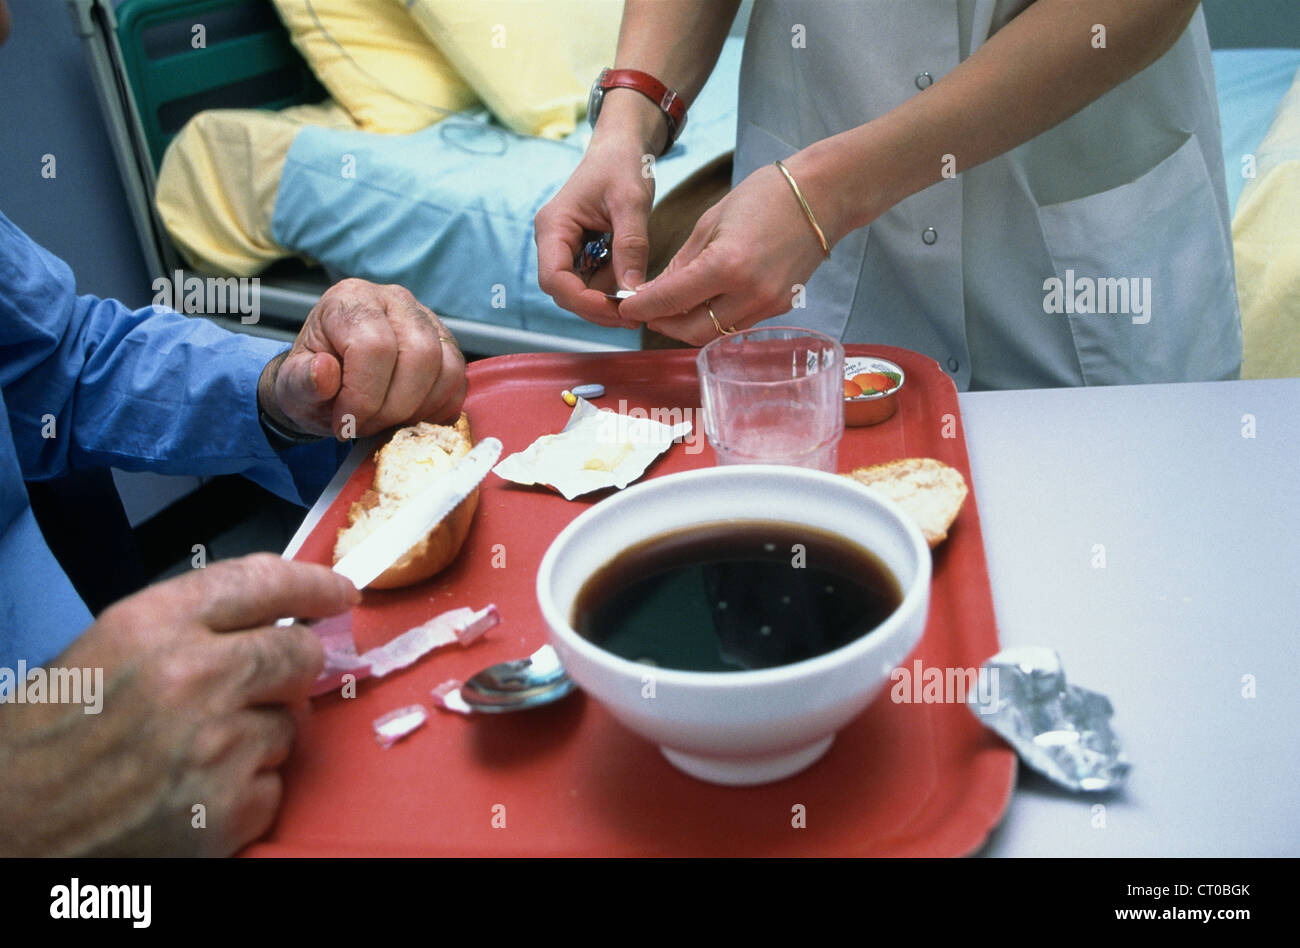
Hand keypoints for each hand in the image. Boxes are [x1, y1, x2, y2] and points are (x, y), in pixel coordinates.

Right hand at [0, 554, 357, 855]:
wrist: (4, 826)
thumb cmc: (43, 741)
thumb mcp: (105, 650)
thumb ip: (190, 628)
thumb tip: (270, 620)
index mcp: (151, 625)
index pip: (263, 582)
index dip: (312, 584)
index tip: (338, 590)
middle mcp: (190, 677)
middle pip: (300, 652)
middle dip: (294, 666)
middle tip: (271, 682)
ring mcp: (213, 746)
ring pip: (290, 725)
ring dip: (260, 739)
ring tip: (194, 754)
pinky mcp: (225, 810)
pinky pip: (276, 786)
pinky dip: (248, 795)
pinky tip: (195, 795)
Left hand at [259, 279, 467, 439]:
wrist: (331, 382)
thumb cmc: (313, 380)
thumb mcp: (292, 386)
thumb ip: (301, 382)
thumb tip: (324, 373)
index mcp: (352, 299)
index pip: (374, 346)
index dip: (363, 396)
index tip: (345, 423)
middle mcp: (396, 301)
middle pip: (420, 355)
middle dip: (394, 407)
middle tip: (367, 427)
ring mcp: (429, 321)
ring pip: (447, 368)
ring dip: (418, 410)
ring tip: (387, 423)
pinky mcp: (448, 346)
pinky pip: (459, 382)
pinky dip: (438, 410)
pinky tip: (408, 419)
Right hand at [535, 129, 656, 327]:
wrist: (622, 148)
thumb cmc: (622, 165)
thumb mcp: (631, 203)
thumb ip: (631, 246)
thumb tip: (632, 291)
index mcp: (553, 226)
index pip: (554, 278)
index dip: (582, 301)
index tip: (616, 309)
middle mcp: (552, 240)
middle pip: (564, 291)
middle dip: (596, 308)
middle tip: (633, 317)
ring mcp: (565, 248)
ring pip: (578, 291)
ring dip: (606, 302)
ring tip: (639, 302)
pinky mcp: (580, 253)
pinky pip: (591, 281)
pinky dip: (610, 290)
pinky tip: (632, 287)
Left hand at [617, 161, 831, 344]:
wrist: (822, 196)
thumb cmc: (765, 197)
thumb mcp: (710, 223)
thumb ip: (681, 264)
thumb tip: (653, 293)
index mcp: (726, 266)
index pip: (671, 299)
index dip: (642, 306)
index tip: (624, 306)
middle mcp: (749, 293)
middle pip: (690, 330)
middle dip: (662, 324)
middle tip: (644, 311)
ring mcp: (768, 305)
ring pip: (714, 333)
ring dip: (686, 325)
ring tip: (669, 309)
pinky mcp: (780, 308)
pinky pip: (736, 325)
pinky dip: (713, 319)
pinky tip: (702, 304)